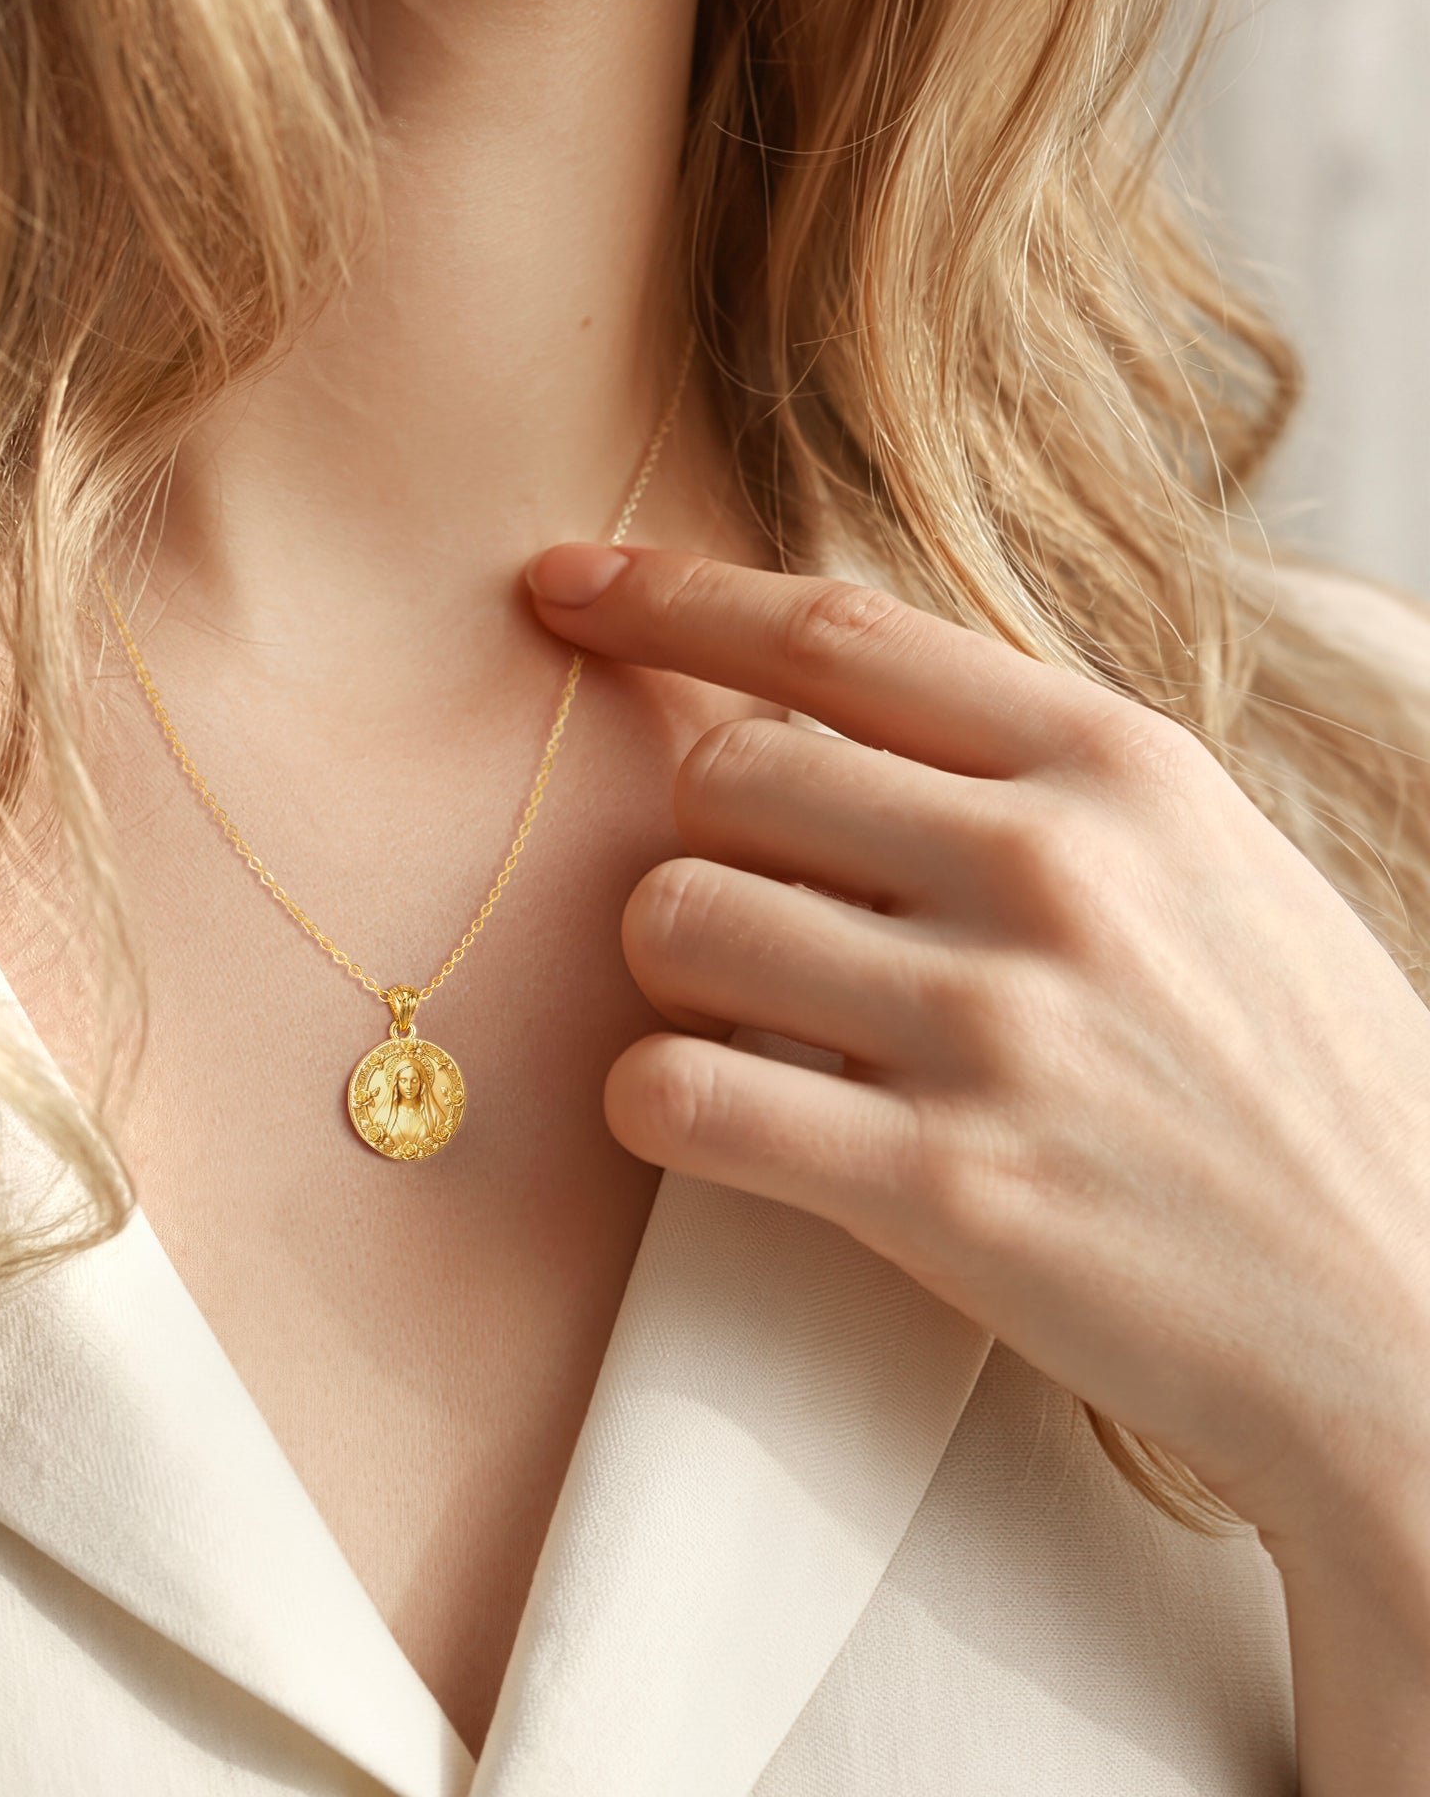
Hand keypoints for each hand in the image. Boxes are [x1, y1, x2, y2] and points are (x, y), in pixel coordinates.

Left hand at [525, 541, 1429, 1559]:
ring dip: (670, 971)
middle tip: (753, 917)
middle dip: (698, 840)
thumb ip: (1028, 773)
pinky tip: (709, 1116)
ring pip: (674, 918)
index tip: (562, 584)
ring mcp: (995, 1029)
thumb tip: (817, 702)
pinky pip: (679, 1094)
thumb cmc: (1300, 1085)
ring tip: (748, 1024)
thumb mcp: (1207, 864)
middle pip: (723, 774)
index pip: (833, 632)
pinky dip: (653, 1100)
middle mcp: (1047, 869)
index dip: (669, 596)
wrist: (1414, 1324)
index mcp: (1115, 766)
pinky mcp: (944, 1191)